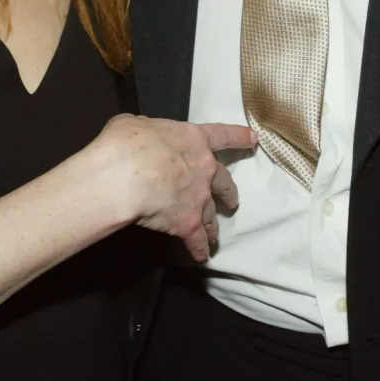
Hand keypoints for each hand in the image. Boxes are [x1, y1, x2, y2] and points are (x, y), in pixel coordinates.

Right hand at [98, 115, 256, 261]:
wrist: (125, 177)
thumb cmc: (128, 143)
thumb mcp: (136, 124)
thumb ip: (148, 132)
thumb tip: (143, 138)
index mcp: (193, 139)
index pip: (223, 135)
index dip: (239, 137)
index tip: (254, 139)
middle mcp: (204, 168)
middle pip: (224, 181)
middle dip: (229, 192)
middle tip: (233, 202)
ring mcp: (199, 197)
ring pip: (212, 214)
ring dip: (214, 225)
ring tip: (214, 235)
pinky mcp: (188, 223)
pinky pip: (197, 240)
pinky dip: (199, 248)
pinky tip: (201, 255)